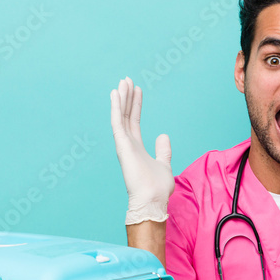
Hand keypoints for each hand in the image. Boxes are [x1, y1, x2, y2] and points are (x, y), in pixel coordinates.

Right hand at [109, 77, 173, 224]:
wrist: (152, 200)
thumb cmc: (157, 188)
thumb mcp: (164, 164)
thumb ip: (163, 150)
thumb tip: (163, 136)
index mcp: (137, 148)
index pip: (134, 122)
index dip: (135, 105)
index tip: (137, 90)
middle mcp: (128, 144)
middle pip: (126, 115)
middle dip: (127, 97)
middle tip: (127, 79)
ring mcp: (124, 144)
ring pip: (120, 116)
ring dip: (121, 98)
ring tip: (123, 81)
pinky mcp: (122, 145)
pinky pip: (117, 122)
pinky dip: (115, 107)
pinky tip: (115, 93)